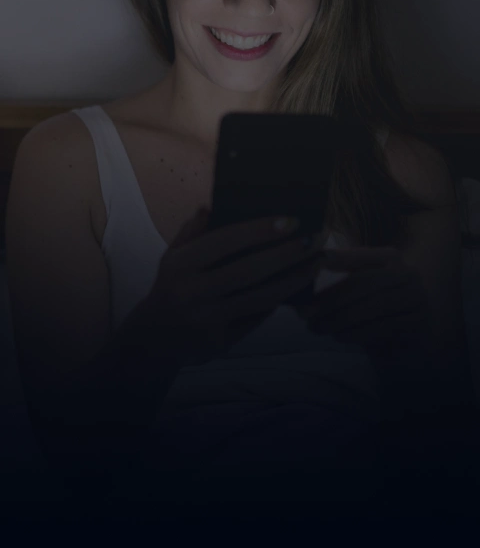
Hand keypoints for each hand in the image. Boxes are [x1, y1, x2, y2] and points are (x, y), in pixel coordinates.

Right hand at [148, 210, 326, 366]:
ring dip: (294, 279)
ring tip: (318, 261)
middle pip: (249, 270)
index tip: (292, 220)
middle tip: (316, 238)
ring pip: (260, 297)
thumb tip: (214, 203)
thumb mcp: (173, 256)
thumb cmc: (171, 286)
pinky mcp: (220, 344)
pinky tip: (299, 284)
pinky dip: (279, 300)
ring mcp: (207, 321)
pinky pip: (257, 318)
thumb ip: (194, 230)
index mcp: (180, 265)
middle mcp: (192, 293)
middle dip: (287, 253)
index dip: (259, 230)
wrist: (153, 340)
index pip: (224, 241)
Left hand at [291, 246, 432, 365]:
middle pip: (362, 284)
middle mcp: (407, 274)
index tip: (305, 272)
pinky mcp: (418, 324)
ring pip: (371, 308)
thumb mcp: (359, 287)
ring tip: (317, 328)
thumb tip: (300, 277)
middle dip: (330, 300)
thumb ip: (337, 278)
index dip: (331, 262)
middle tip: (304, 313)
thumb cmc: (374, 307)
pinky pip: (382, 328)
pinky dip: (356, 333)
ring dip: (339, 320)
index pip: (356, 256)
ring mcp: (417, 299)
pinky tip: (339, 336)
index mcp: (390, 256)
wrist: (409, 336)